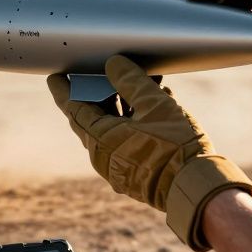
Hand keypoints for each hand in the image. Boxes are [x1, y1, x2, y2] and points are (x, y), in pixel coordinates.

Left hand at [47, 55, 251, 251]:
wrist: (196, 186)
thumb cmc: (175, 147)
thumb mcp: (154, 104)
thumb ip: (130, 81)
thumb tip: (113, 64)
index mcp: (100, 140)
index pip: (73, 108)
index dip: (64, 90)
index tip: (55, 77)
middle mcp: (104, 156)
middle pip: (95, 116)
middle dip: (103, 91)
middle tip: (106, 71)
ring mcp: (120, 165)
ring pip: (115, 125)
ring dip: (126, 102)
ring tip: (144, 80)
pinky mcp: (136, 170)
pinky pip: (129, 138)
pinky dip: (136, 120)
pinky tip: (156, 101)